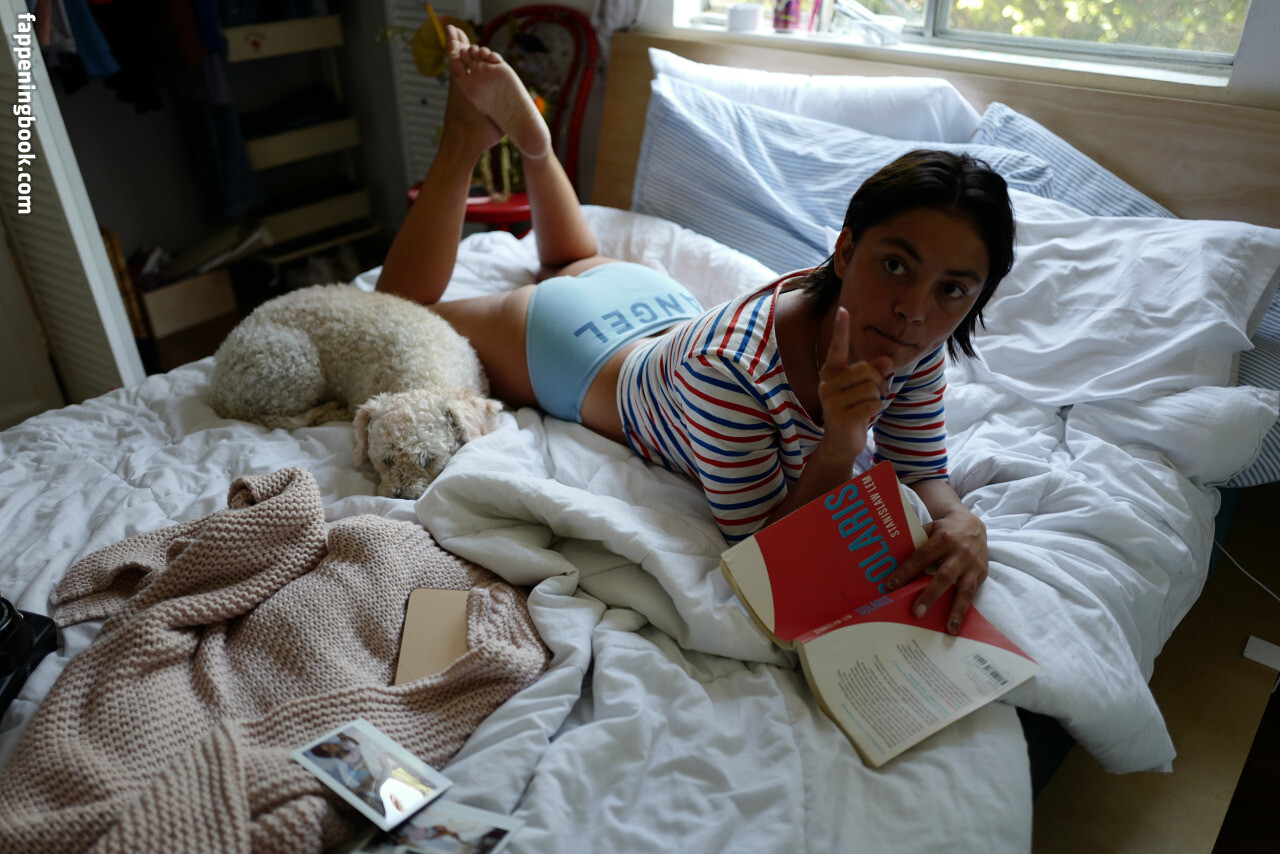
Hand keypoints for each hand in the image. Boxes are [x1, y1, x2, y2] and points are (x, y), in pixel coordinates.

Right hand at [816, 308, 894, 466]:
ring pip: (872, 388)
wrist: (841, 442)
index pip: (837, 347)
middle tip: (873, 395)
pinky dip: (875, 411)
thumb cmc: (854, 409)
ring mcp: (831, 400)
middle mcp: (827, 383)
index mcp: (832, 372)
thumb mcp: (865, 388)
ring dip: (877, 399)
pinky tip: (863, 418)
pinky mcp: (840, 416)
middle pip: (867, 370)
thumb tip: (887, 361)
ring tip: (864, 408)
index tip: (842, 309)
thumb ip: (875, 371)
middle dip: (878, 383)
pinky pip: (873, 404)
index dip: (841, 329)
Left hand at [884, 503, 987, 634]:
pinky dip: (964, 609)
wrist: (972, 524)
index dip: (906, 572)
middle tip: (917, 613)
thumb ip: (916, 545)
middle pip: (943, 576)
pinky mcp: (982, 573)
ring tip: (949, 629)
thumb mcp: (929, 529)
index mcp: (943, 539)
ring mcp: (973, 564)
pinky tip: (957, 623)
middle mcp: (960, 552)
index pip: (921, 558)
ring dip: (956, 610)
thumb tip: (891, 564)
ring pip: (964, 589)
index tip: (891, 586)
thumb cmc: (944, 530)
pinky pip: (972, 593)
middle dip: (930, 596)